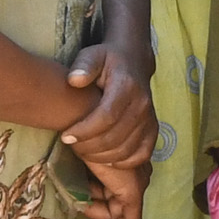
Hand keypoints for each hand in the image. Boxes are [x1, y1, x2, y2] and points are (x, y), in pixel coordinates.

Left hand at [57, 50, 156, 218]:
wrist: (133, 62)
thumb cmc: (107, 60)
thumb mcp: (92, 55)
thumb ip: (83, 66)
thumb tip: (74, 80)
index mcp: (127, 87)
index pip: (106, 116)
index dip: (85, 131)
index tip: (65, 136)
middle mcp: (143, 105)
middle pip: (115, 138)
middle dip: (89, 147)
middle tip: (71, 145)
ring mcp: (150, 120)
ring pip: (126, 151)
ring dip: (102, 158)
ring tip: (83, 152)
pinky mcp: (153, 131)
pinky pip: (141, 155)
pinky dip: (122, 163)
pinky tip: (105, 160)